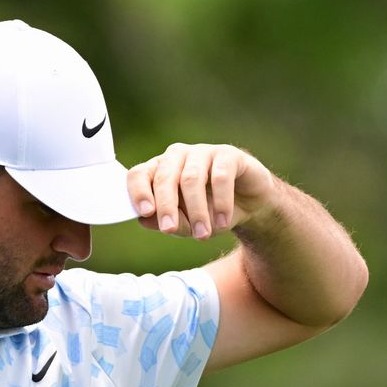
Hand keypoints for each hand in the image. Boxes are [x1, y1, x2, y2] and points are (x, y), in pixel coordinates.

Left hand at [126, 143, 277, 239]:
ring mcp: (202, 152)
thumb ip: (166, 221)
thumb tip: (144, 220)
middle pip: (164, 176)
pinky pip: (220, 176)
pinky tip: (223, 222)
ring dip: (197, 211)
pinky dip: (221, 202)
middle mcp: (177, 156)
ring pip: (192, 178)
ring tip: (202, 235)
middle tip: (169, 229)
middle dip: (167, 206)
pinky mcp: (228, 155)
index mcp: (159, 170)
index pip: (139, 174)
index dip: (138, 192)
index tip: (146, 212)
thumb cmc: (209, 212)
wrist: (248, 206)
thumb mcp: (186, 224)